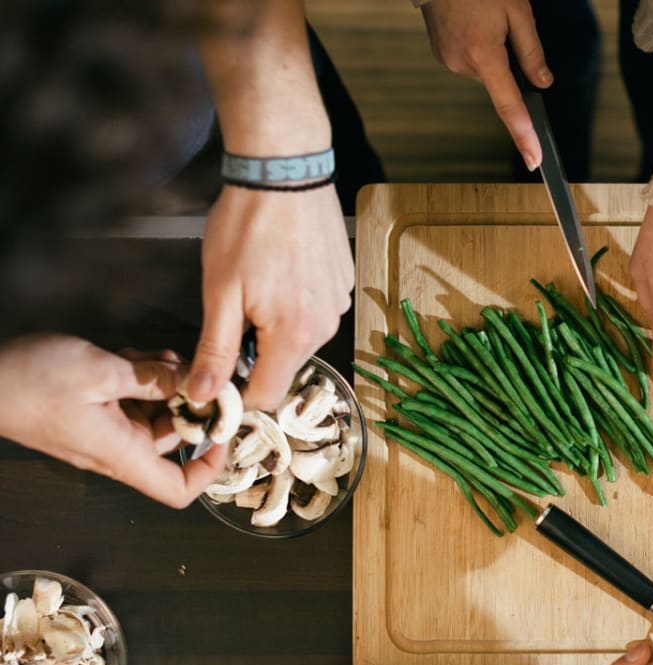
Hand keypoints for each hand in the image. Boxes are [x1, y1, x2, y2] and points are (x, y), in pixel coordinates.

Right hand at [0, 335, 226, 506]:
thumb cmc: (30, 381)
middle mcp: (116, 449)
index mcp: (122, 453)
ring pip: (154, 413)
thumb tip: (193, 384)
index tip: (222, 432)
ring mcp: (103, 431)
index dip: (209, 469)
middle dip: (188, 404)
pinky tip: (134, 356)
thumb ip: (153, 379)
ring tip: (157, 357)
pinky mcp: (91, 412)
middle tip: (192, 370)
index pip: (178, 490)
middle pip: (173, 439)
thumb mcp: (101, 372)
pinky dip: (140, 380)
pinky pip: (130, 401)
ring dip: (164, 384)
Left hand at [190, 184, 352, 410]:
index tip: (215, 375)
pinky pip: (316, 312)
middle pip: (284, 367)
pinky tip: (280, 270)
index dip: (237, 394)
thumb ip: (215, 350)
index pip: (267, 396)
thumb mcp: (220, 292)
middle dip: (255, 355)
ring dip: (275, 328)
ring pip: (300, 339)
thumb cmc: (247, 226)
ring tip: (257, 284)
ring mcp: (338, 304)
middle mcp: (325, 326)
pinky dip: (295, 304)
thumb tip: (202, 396)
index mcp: (293, 336)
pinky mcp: (343, 283)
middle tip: (231, 313)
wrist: (285, 171)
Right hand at [421, 0, 551, 170]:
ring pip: (485, 71)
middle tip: (506, 28)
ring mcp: (449, 60)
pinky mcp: (441, 54)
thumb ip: (532, 52)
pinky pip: (470, 61)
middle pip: (500, 83)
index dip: (524, 136)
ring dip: (493, 53)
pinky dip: (479, 49)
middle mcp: (463, 65)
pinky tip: (474, 25)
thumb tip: (542, 82)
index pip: (510, 107)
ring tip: (484, 20)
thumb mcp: (518, 11)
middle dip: (509, 63)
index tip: (533, 160)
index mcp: (484, 56)